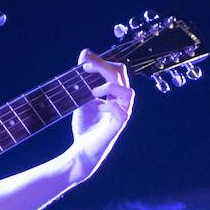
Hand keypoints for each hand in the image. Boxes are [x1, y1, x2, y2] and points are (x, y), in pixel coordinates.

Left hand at [67, 49, 133, 181]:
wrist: (81, 151)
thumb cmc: (85, 126)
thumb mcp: (82, 99)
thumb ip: (84, 82)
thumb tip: (83, 58)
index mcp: (115, 93)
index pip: (116, 70)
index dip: (101, 61)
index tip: (83, 59)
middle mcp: (122, 101)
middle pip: (121, 75)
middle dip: (102, 67)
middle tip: (85, 68)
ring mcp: (122, 114)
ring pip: (128, 92)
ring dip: (109, 86)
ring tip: (93, 92)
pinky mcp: (117, 126)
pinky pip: (121, 111)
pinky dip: (109, 105)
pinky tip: (97, 106)